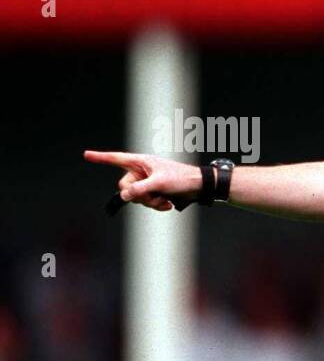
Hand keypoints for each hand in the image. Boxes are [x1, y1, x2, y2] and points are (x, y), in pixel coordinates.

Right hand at [84, 150, 202, 211]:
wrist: (199, 187)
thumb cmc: (181, 178)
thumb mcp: (159, 183)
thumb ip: (140, 189)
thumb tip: (124, 195)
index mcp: (141, 162)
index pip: (117, 159)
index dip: (101, 157)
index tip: (86, 155)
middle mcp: (142, 171)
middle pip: (125, 187)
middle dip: (139, 195)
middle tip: (153, 196)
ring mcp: (147, 182)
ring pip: (136, 197)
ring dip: (150, 202)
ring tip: (164, 200)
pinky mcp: (154, 192)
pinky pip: (146, 202)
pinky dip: (156, 205)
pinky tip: (167, 204)